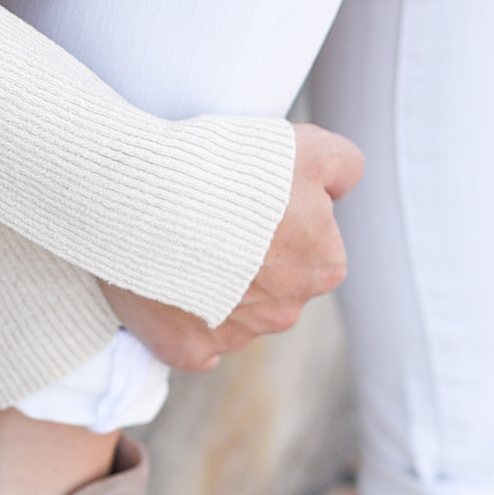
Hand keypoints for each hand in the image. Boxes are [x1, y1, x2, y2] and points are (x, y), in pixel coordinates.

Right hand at [102, 125, 365, 369]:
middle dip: (253, 259)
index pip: (313, 245)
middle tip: (217, 219)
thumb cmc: (232, 167)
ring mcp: (236, 336)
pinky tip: (167, 283)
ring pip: (233, 311)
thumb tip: (342, 189)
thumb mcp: (308, 145)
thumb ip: (343, 165)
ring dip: (216, 285)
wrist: (149, 198)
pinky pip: (191, 340)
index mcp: (324, 267)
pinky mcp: (189, 349)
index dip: (283, 219)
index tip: (254, 201)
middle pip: (275, 284)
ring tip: (184, 242)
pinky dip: (180, 317)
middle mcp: (286, 312)